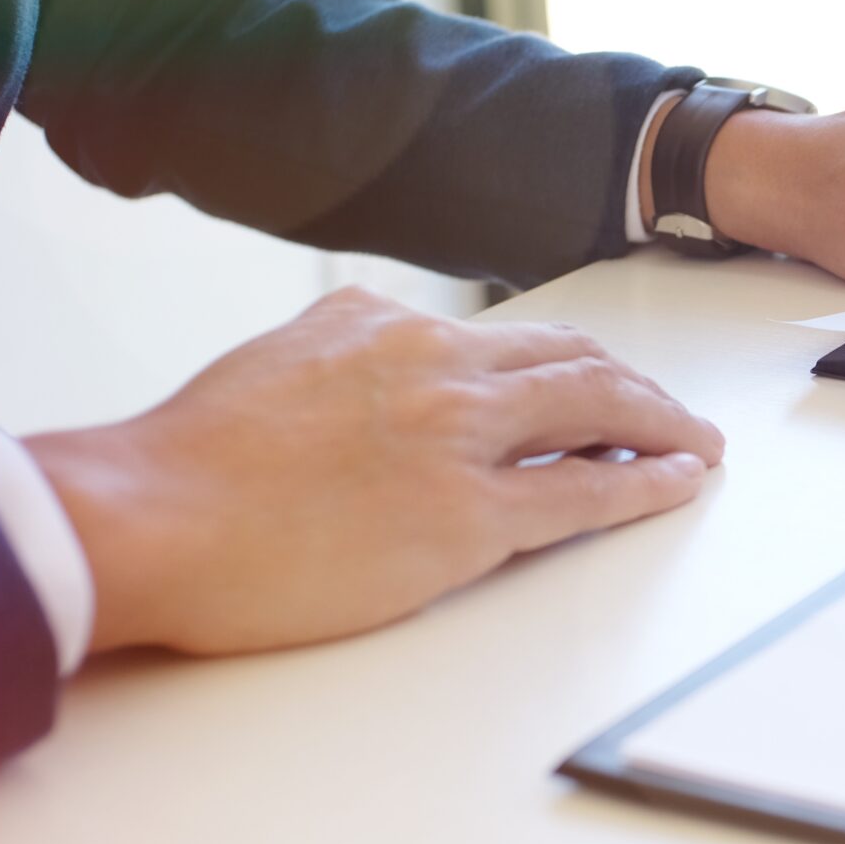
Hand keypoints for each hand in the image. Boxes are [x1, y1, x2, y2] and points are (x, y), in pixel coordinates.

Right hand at [27, 288, 722, 656]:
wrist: (148, 517)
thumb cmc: (192, 461)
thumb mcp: (278, 357)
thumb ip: (347, 343)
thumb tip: (380, 334)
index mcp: (388, 326)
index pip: (514, 339)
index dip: (575, 364)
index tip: (604, 383)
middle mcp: (435, 366)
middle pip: (574, 363)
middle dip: (638, 388)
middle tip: (674, 414)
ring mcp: (455, 440)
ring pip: (595, 412)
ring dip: (661, 428)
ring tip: (695, 446)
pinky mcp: (464, 517)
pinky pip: (583, 493)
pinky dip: (644, 485)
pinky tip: (674, 485)